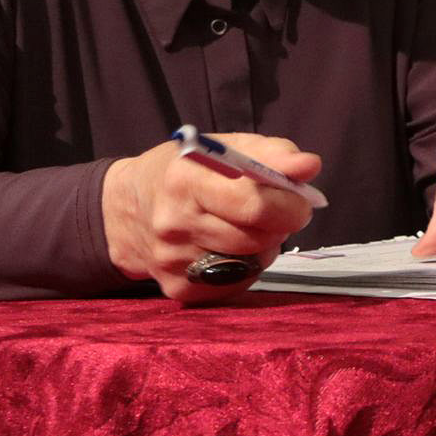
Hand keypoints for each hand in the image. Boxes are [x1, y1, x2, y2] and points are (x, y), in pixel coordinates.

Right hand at [102, 132, 320, 301]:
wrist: (126, 209)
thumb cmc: (187, 170)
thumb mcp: (226, 147)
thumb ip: (273, 153)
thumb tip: (310, 166)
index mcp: (187, 180)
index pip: (254, 204)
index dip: (289, 205)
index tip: (300, 201)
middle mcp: (174, 223)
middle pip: (256, 237)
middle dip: (279, 225)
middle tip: (276, 212)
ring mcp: (172, 260)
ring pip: (250, 263)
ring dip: (264, 245)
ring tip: (250, 226)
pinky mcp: (176, 288)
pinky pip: (235, 284)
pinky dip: (245, 267)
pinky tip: (232, 247)